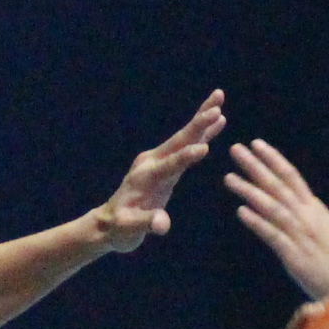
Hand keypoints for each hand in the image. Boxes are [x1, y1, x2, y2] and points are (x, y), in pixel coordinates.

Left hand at [92, 89, 227, 252]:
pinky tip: (218, 119)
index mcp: (145, 178)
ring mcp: (157, 159)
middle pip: (178, 140)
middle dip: (197, 125)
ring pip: (183, 136)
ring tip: (219, 98)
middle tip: (216, 108)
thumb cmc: (120, 229)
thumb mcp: (130, 230)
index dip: (185, 157)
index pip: (169, 165)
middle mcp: (151, 163)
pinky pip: (185, 143)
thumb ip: (146, 224)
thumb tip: (161, 224)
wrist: (109, 223)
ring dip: (202, 118)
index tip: (204, 148)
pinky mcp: (164, 162)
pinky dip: (201, 130)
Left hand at [227, 138, 328, 299]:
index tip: (257, 144)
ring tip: (229, 177)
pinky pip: (273, 235)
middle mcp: (307, 217)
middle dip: (256, 166)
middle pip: (278, 186)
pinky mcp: (295, 256)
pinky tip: (241, 211)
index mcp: (314, 209)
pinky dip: (258, 222)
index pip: (292, 177)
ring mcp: (301, 235)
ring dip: (250, 190)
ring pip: (272, 206)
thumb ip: (314, 214)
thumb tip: (304, 201)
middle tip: (236, 149)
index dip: (273, 159)